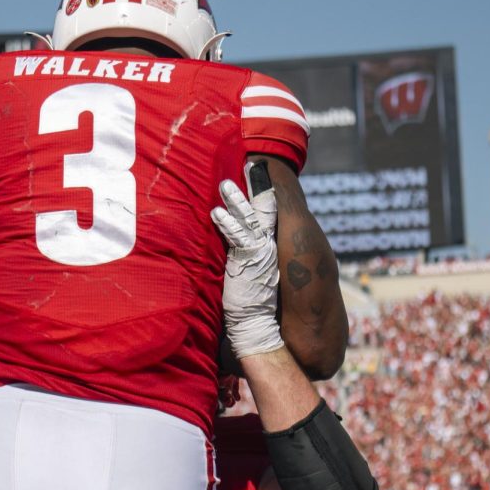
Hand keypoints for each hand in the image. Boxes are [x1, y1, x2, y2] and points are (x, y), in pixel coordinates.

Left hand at [211, 168, 283, 357]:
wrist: (259, 325)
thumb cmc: (254, 303)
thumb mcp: (256, 273)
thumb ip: (251, 255)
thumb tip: (241, 243)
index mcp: (272, 247)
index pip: (271, 215)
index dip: (266, 193)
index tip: (263, 172)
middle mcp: (269, 246)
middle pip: (265, 209)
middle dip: (258, 185)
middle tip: (253, 163)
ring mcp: (259, 252)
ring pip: (249, 218)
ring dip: (236, 199)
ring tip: (226, 182)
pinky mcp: (247, 261)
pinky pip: (236, 237)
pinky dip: (227, 223)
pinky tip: (216, 211)